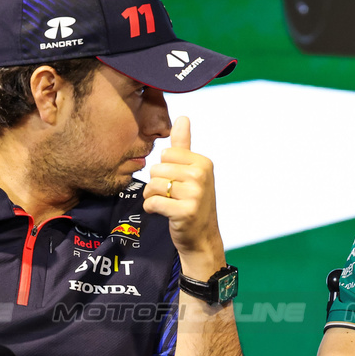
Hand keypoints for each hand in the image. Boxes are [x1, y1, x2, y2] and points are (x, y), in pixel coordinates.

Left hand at [143, 117, 224, 272]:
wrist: (202, 237)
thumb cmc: (193, 203)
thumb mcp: (192, 173)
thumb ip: (184, 145)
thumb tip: (182, 117)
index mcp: (203, 163)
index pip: (166, 154)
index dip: (165, 169)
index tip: (177, 182)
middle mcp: (201, 176)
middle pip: (157, 169)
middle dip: (157, 184)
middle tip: (171, 196)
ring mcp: (194, 195)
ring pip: (153, 185)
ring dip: (153, 197)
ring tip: (166, 204)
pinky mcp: (184, 212)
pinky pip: (152, 202)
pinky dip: (151, 209)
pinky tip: (163, 213)